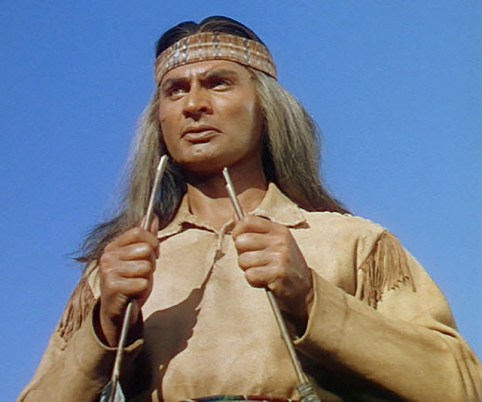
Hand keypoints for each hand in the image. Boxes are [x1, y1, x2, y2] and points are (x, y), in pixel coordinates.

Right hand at [98, 217, 158, 345]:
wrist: (118, 310)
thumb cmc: (130, 281)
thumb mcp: (139, 258)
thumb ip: (146, 238)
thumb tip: (153, 216)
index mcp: (113, 246)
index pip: (139, 231)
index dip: (153, 241)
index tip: (155, 252)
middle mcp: (108, 256)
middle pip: (146, 249)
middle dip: (151, 263)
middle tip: (142, 273)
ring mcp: (108, 271)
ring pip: (146, 266)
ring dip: (147, 277)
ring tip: (136, 283)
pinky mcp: (112, 287)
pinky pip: (142, 282)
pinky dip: (142, 290)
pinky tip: (133, 293)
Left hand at [232, 215, 313, 329]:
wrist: (305, 289)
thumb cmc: (284, 264)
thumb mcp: (275, 242)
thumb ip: (255, 230)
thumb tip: (234, 216)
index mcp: (278, 229)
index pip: (247, 221)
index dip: (237, 232)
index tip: (241, 242)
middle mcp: (280, 240)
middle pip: (240, 241)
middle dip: (243, 254)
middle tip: (256, 262)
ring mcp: (280, 256)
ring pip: (243, 260)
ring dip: (248, 269)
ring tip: (262, 271)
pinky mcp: (278, 273)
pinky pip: (250, 275)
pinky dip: (254, 281)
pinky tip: (266, 280)